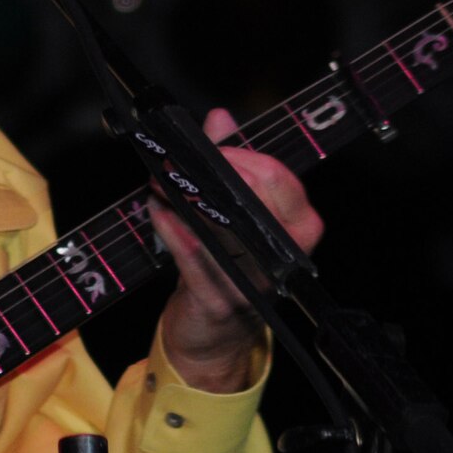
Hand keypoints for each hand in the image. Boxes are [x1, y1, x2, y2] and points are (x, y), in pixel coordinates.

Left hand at [151, 108, 322, 392]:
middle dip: (212, 173)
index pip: (279, 179)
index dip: (241, 157)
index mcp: (295, 228)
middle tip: (176, 162)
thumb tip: (220, 118)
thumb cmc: (226, 265)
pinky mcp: (221, 301)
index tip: (211, 148)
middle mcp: (281, 256)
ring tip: (160, 182)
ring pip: (222, 227)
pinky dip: (172, 230)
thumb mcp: (231, 212)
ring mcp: (253, 282)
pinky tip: (157, 211)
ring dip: (184, 198)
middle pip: (256, 199)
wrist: (214, 334)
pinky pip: (194, 258)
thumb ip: (227, 162)